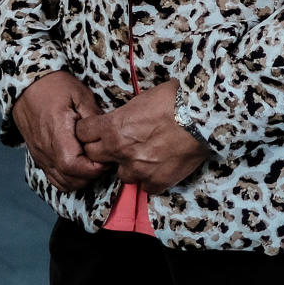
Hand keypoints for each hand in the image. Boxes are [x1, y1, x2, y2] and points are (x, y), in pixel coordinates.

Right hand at [13, 71, 110, 192]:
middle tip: (103, 159)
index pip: (75, 166)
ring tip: (92, 162)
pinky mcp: (40, 156)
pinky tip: (79, 166)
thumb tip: (107, 135)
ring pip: (62, 183)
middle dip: (91, 175)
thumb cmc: (55, 87)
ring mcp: (41, 156)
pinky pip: (54, 177)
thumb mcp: (80, 95)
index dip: (94, 167)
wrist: (28, 86)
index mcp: (57, 135)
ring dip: (80, 179)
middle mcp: (46, 151)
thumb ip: (93, 117)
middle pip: (70, 180)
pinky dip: (68, 178)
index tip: (107, 157)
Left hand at [76, 80, 207, 193]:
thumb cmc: (173, 99)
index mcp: (114, 127)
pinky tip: (161, 164)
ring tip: (145, 153)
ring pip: (121, 174)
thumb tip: (121, 120)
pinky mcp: (156, 182)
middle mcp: (121, 152)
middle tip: (118, 142)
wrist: (201, 116)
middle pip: (95, 156)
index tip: (95, 130)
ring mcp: (138, 170)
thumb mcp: (141, 99)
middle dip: (103, 149)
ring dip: (128, 165)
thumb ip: (124, 115)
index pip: (83, 133)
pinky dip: (150, 177)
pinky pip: (145, 185)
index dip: (88, 130)